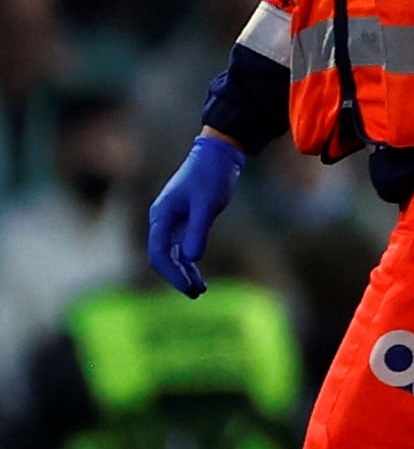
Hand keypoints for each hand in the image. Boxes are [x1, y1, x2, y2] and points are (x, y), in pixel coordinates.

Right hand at [148, 133, 244, 297]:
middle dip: (177, 276)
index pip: (159, 252)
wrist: (219, 155)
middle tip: (196, 293)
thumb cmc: (212, 176)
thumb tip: (192, 259)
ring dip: (184, 272)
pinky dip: (189, 261)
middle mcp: (162, 220)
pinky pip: (181, 246)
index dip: (171, 273)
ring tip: (199, 290)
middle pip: (162, 256)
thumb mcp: (208, 204)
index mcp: (161, 215)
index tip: (188, 288)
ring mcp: (172, 220)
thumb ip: (198, 230)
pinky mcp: (185, 220)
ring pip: (172, 253)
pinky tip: (198, 273)